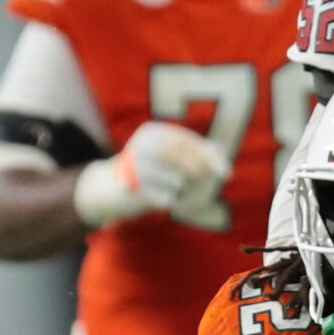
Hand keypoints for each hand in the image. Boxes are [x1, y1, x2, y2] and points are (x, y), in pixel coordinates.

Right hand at [74, 120, 231, 230]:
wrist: (107, 188)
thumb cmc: (149, 171)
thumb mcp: (170, 158)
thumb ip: (198, 155)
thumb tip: (224, 167)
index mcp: (153, 132)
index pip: (188, 141)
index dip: (210, 156)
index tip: (226, 174)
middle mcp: (142, 145)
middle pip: (185, 159)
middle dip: (198, 174)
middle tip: (199, 184)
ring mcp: (135, 167)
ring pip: (178, 181)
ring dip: (183, 191)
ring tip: (173, 190)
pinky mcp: (132, 190)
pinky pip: (166, 198)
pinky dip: (170, 202)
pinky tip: (163, 199)